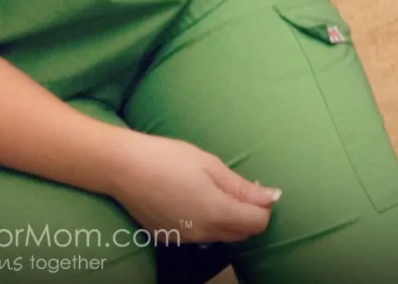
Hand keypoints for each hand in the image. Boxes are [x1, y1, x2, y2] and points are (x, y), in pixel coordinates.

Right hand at [107, 130, 280, 244]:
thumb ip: (242, 187)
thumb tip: (272, 197)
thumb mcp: (210, 165)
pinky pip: (201, 235)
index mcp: (217, 213)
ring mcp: (186, 239)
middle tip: (241, 186)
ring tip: (218, 188)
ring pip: (221, 236)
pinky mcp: (171, 238)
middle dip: (249, 214)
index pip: (257, 224)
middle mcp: (203, 234)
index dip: (264, 206)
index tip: (258, 186)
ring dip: (230, 219)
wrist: (124, 168)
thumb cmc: (170, 158)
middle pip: (241, 233)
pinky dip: (209, 221)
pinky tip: (197, 197)